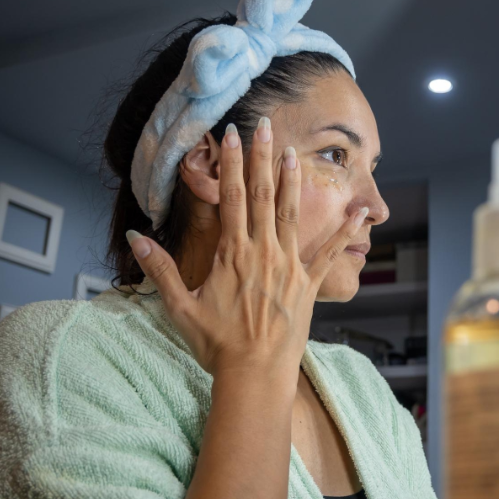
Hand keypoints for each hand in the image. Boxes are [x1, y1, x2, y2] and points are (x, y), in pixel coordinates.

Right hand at [126, 118, 367, 375]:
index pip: (232, 198)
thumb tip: (137, 237)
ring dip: (293, 181)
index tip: (230, 134)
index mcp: (233, 253)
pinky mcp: (309, 285)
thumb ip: (159, 270)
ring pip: (292, 214)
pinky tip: (361, 212)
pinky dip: (345, 232)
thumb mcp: (180, 307)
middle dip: (262, 157)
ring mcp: (289, 266)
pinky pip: (330, 253)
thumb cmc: (217, 344)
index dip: (232, 163)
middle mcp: (263, 252)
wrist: (255, 375)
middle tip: (263, 124)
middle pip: (263, 195)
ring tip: (295, 152)